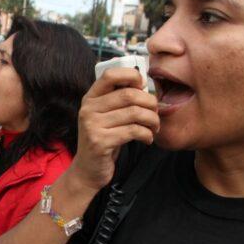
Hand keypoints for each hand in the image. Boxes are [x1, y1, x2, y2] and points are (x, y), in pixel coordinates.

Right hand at [70, 67, 158, 190]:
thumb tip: (143, 84)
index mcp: (90, 98)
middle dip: (150, 102)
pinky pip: (133, 131)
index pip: (110, 74)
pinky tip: (147, 139)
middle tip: (156, 112)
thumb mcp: (106, 116)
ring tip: (154, 127)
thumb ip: (118, 100)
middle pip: (129, 94)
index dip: (132, 76)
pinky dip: (147, 135)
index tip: (143, 86)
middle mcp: (88, 109)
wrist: (87, 169)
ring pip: (134, 113)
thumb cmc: (103, 139)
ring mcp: (92, 126)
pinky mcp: (100, 142)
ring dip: (152, 120)